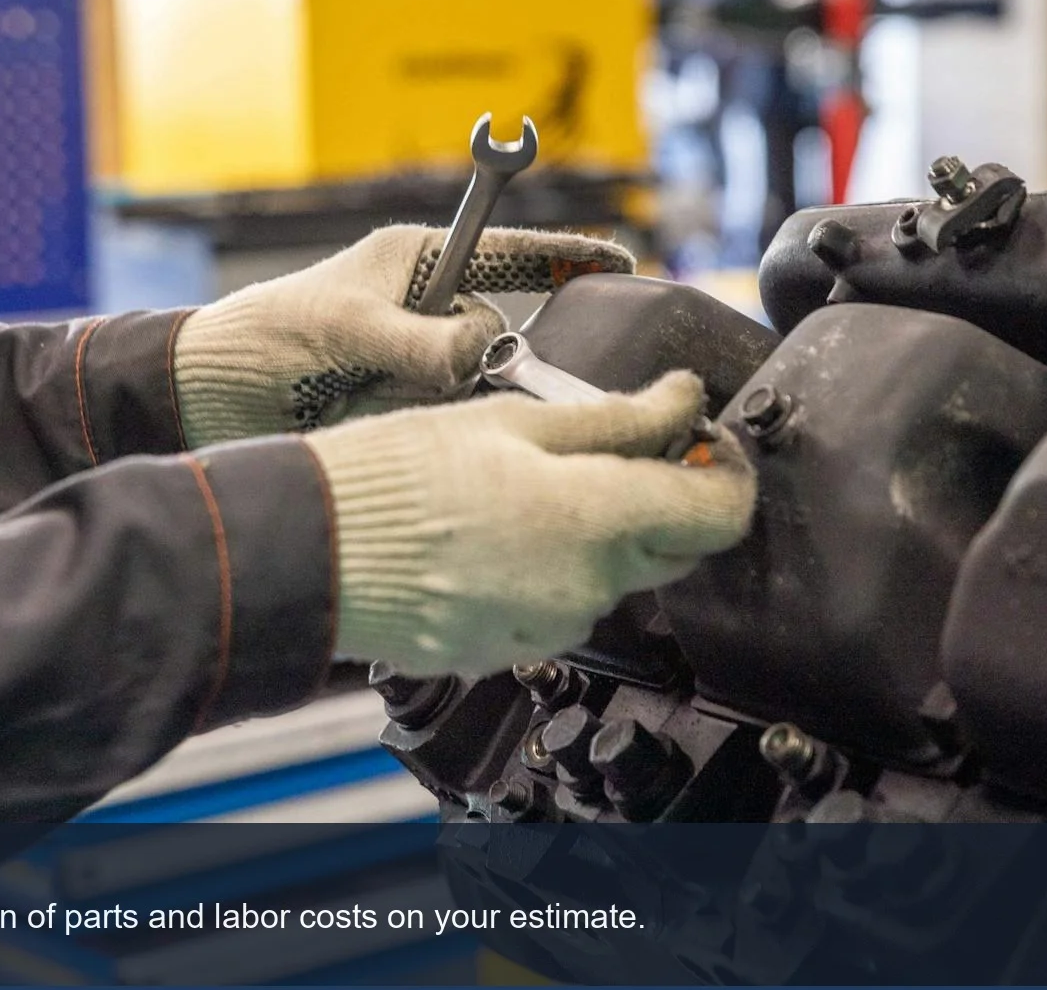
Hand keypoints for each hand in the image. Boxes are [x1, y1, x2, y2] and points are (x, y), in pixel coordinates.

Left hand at [172, 224, 631, 445]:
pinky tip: (391, 426)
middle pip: (497, 337)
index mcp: (415, 264)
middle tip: (428, 376)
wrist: (201, 401)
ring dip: (441, 401)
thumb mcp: (344, 328)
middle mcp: (424, 311)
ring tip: (373, 398)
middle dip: (474, 363)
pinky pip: (449, 420)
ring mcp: (416, 363)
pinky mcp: (404, 410)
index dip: (565, 262)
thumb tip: (486, 355)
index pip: (508, 256)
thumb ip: (422, 342)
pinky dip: (432, 429)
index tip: (619, 266)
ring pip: (476, 387)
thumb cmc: (262, 340)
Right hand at [303, 371, 756, 676]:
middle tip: (621, 446)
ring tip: (530, 483)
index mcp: (600, 517)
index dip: (729, 470)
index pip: (723, 512)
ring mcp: (554, 624)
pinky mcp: (517, 647)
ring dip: (601, 532)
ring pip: (616, 576)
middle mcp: (591, 585)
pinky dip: (551, 566)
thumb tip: (684, 399)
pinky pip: (562, 604)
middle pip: (677, 547)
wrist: (316, 550)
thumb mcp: (514, 419)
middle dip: (667, 496)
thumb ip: (618, 418)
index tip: (706, 438)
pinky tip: (499, 530)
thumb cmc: (399, 475)